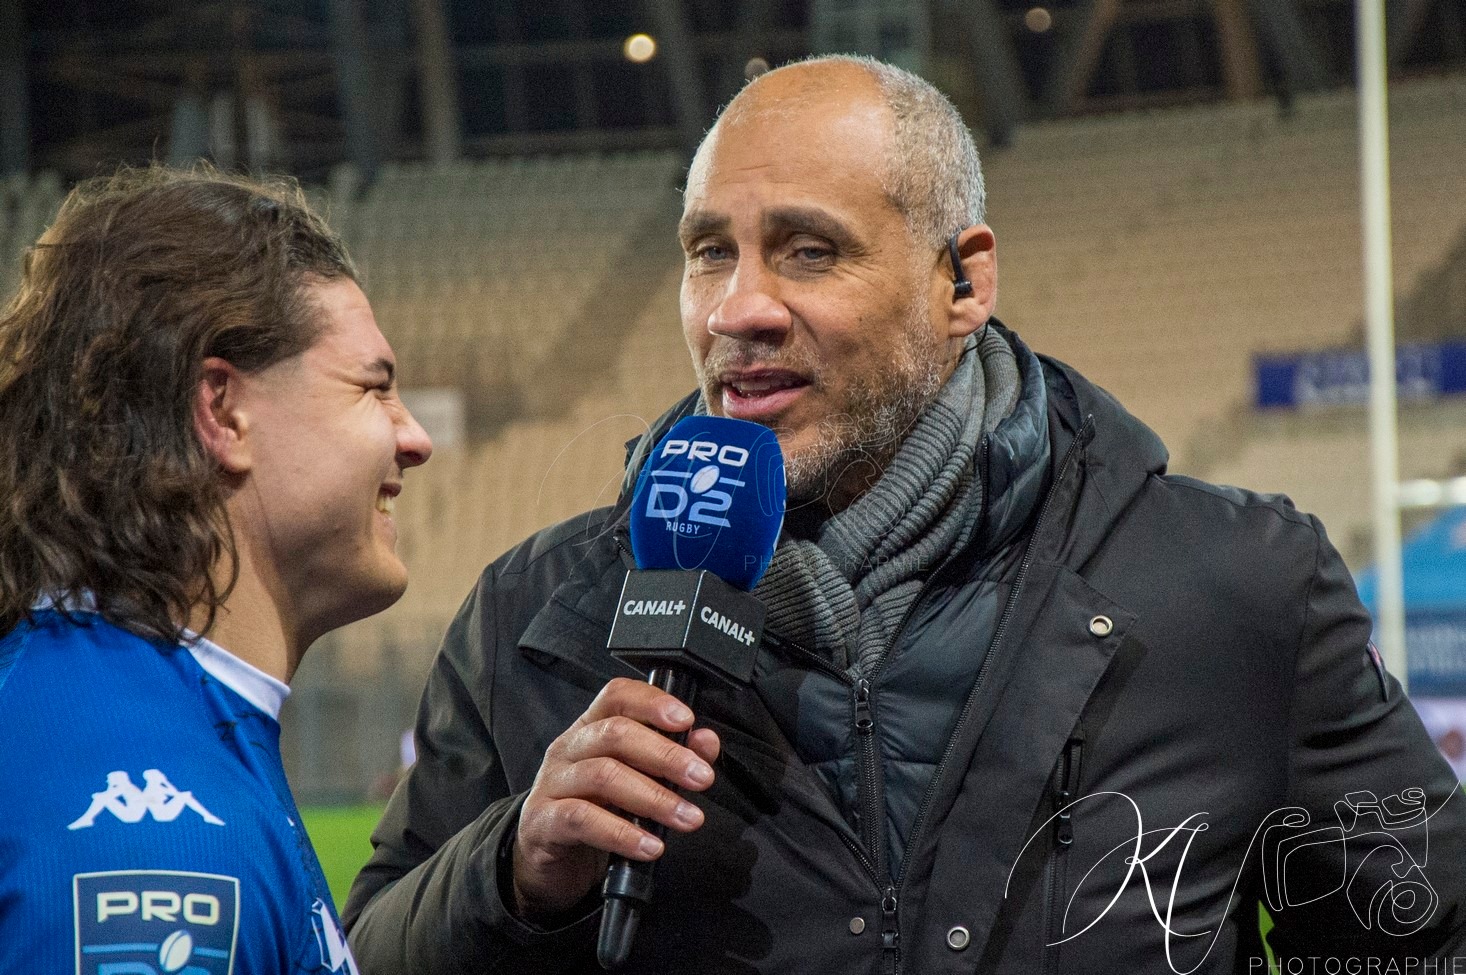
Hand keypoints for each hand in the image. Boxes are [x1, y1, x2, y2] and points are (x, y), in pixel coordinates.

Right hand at [511, 677, 720, 917]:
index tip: (687, 720)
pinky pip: (583, 820)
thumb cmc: (596, 813)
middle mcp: (569, 748)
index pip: (617, 696)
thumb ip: (673, 760)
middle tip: (701, 778)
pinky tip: (650, 846)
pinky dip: (622, 834)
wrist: (549, 862)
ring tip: (686, 817)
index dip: (652, 702)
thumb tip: (706, 742)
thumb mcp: (636, 783)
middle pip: (616, 734)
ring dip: (654, 797)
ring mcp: (552, 784)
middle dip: (666, 755)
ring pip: (603, 775)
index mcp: (591, 729)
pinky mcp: (543, 822)